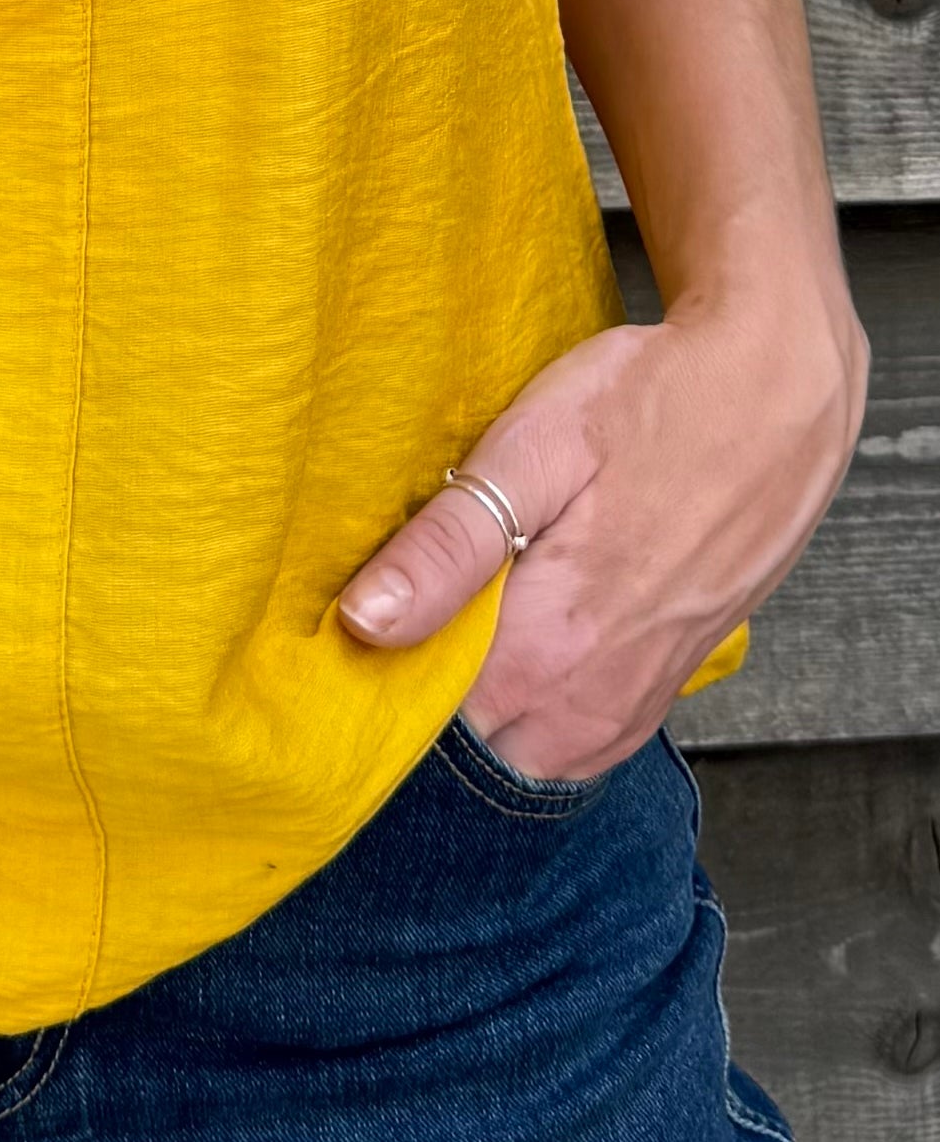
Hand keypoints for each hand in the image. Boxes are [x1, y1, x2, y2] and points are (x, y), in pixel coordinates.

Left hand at [335, 295, 865, 779]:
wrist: (777, 396)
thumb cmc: (653, 405)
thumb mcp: (534, 449)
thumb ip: (450, 545)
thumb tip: (364, 619)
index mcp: (549, 643)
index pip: (419, 706)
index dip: (378, 658)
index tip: (366, 602)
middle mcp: (593, 697)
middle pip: (468, 734)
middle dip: (433, 678)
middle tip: (426, 588)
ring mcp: (636, 699)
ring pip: (525, 745)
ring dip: (490, 694)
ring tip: (479, 604)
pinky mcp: (666, 687)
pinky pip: (581, 739)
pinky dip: (544, 706)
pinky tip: (533, 634)